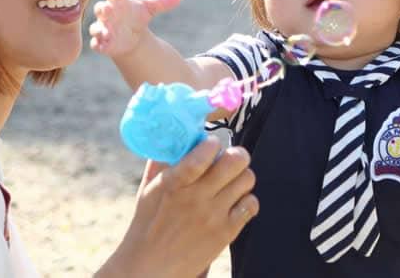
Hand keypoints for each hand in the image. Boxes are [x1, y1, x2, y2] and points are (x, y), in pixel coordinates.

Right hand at [89, 0, 180, 56]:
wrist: (132, 36)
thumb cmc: (137, 16)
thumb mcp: (150, 8)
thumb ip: (163, 3)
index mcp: (118, 0)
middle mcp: (108, 13)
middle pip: (101, 8)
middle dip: (102, 8)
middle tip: (106, 8)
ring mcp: (104, 28)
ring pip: (96, 27)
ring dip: (99, 29)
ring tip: (105, 32)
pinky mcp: (104, 43)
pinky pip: (97, 44)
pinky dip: (97, 44)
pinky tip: (100, 46)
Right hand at [98, 136, 258, 277]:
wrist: (151, 267)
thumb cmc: (148, 223)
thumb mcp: (149, 190)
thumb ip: (162, 162)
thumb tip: (174, 136)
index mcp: (174, 184)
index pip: (202, 155)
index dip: (213, 143)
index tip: (212, 143)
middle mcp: (196, 198)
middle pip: (235, 161)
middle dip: (237, 155)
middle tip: (231, 158)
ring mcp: (214, 215)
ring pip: (247, 179)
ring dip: (241, 177)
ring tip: (231, 182)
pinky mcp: (226, 232)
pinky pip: (251, 204)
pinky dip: (246, 199)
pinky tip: (234, 201)